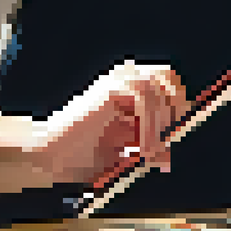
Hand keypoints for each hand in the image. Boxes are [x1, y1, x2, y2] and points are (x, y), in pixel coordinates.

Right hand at [31, 61, 190, 185]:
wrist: (51, 154)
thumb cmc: (86, 153)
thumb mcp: (128, 147)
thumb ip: (151, 142)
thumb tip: (171, 153)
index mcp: (131, 86)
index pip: (171, 82)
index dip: (179, 105)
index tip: (177, 134)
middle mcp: (127, 76)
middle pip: (170, 79)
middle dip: (174, 111)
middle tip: (167, 142)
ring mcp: (119, 79)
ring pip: (159, 95)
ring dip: (159, 128)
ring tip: (148, 154)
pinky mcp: (112, 87)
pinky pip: (145, 104)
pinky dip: (149, 129)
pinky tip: (141, 149)